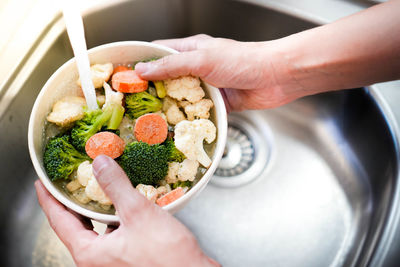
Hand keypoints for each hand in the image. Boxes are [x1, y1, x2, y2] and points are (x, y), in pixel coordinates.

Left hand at [35, 155, 218, 266]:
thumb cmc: (167, 258)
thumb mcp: (138, 214)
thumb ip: (116, 186)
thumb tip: (100, 164)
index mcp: (90, 253)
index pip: (59, 221)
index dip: (48, 199)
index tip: (42, 183)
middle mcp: (98, 260)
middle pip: (76, 226)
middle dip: (72, 202)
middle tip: (70, 182)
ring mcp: (114, 260)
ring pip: (97, 229)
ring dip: (98, 208)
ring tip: (100, 187)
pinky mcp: (130, 258)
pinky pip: (114, 233)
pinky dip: (116, 217)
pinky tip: (127, 204)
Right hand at [135, 34, 302, 111]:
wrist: (276, 78)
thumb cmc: (243, 61)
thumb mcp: (203, 60)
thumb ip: (172, 66)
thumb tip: (141, 70)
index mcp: (191, 50)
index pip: (159, 53)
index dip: (141, 63)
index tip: (124, 77)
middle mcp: (197, 67)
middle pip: (168, 79)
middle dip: (153, 91)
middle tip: (134, 106)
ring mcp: (208, 86)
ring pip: (183, 98)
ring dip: (171, 108)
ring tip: (150, 121)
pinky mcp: (218, 103)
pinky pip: (199, 112)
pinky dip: (190, 119)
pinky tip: (178, 128)